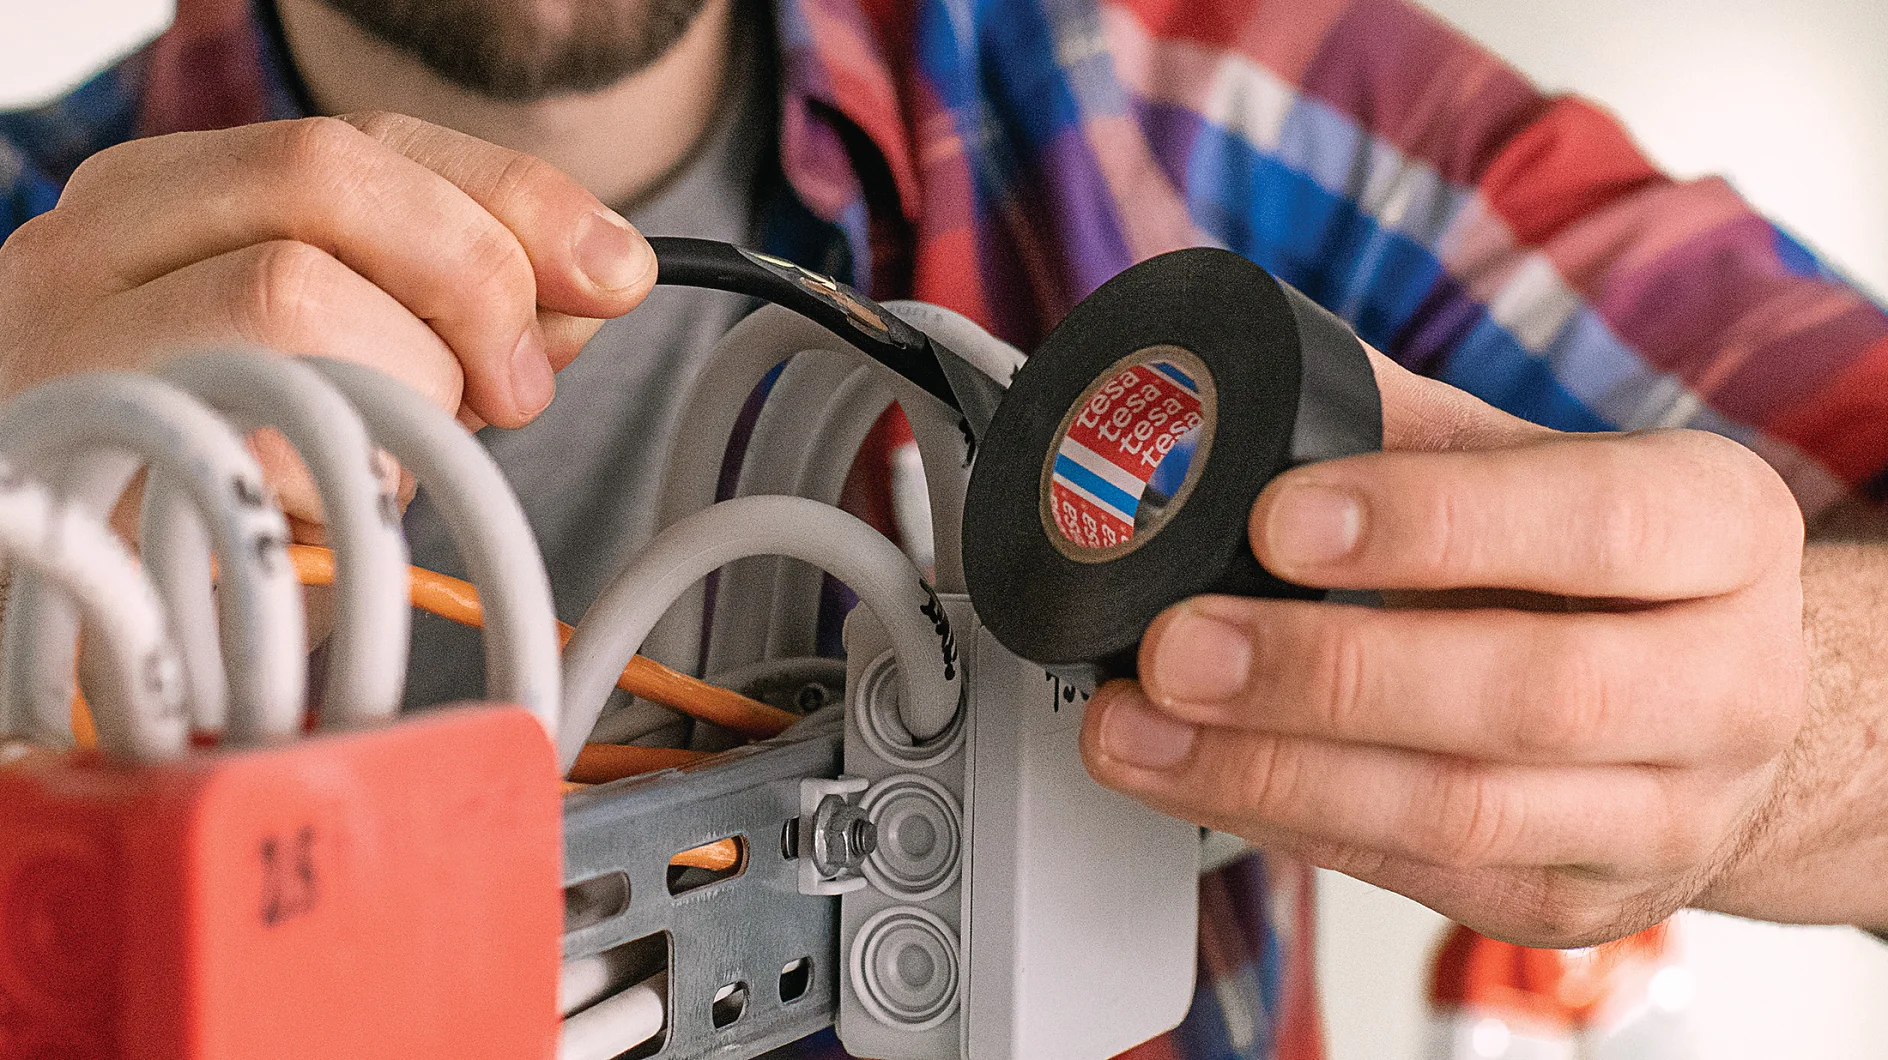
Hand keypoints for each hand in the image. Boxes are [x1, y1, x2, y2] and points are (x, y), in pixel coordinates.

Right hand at [0, 113, 655, 531]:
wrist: (70, 613)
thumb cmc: (221, 496)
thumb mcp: (352, 376)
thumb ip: (460, 315)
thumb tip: (595, 280)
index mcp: (167, 201)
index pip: (363, 139)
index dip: (512, 196)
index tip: (615, 269)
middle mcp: (98, 247)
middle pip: (325, 174)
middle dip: (470, 275)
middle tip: (517, 388)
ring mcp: (78, 347)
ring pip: (295, 289)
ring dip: (404, 393)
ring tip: (386, 465)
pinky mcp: (94, 459)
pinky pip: (268, 441)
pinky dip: (340, 487)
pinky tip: (323, 519)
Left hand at [1081, 349, 1809, 946]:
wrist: (1710, 714)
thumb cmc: (1601, 569)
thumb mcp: (1537, 467)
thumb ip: (1404, 428)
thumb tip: (1227, 394)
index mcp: (1722, 528)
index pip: (1596, 522)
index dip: (1431, 523)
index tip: (1280, 519)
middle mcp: (1725, 683)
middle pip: (1531, 693)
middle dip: (1327, 674)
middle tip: (1178, 646)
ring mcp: (1661, 815)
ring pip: (1462, 811)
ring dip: (1273, 771)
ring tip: (1138, 726)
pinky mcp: (1572, 902)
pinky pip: (1413, 874)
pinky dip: (1280, 821)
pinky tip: (1187, 776)